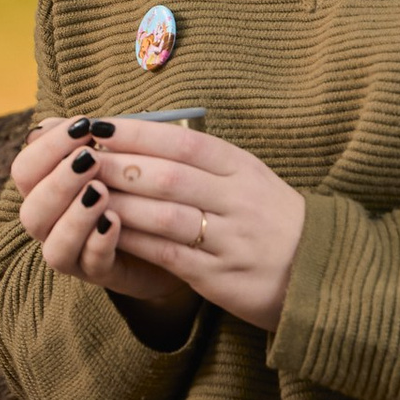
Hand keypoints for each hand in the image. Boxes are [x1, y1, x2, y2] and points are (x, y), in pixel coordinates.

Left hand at [7, 115, 305, 335]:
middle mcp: (238, 198)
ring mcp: (230, 238)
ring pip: (165, 213)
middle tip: (78, 156)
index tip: (98, 123)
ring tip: (83, 192)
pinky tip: (106, 230)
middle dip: (118, 163)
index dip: (137, 131)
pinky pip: (169, 254)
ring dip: (120, 201)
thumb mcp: (248, 179)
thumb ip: (203, 160)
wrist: (322, 274)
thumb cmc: (272, 221)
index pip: (183, 141)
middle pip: (169, 174)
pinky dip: (134, 240)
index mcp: (243, 168)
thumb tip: (142, 135)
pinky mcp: (221, 276)